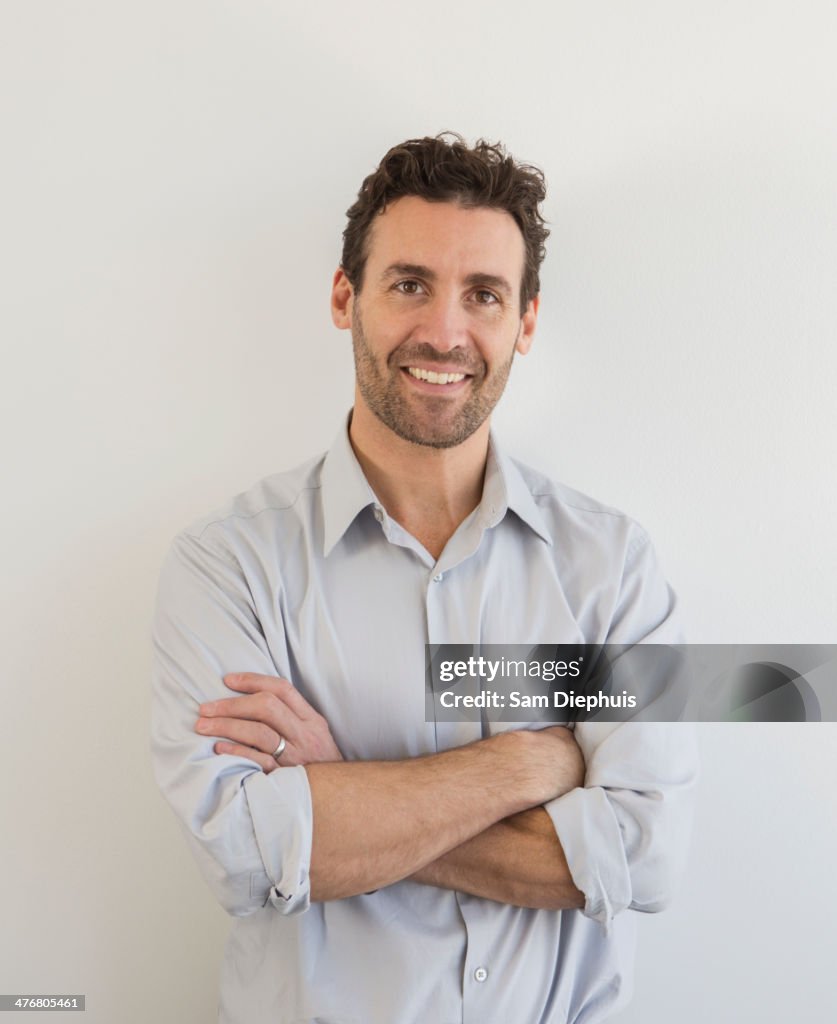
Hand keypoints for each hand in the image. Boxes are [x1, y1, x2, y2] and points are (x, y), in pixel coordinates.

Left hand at [195, 673, 343, 772]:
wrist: (340, 797)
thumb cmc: (320, 763)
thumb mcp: (315, 734)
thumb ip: (292, 716)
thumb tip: (254, 697)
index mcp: (311, 719)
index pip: (282, 689)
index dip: (253, 681)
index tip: (228, 680)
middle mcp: (304, 735)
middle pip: (266, 707)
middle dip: (232, 704)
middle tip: (206, 708)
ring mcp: (295, 757)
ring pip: (259, 732)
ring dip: (227, 725)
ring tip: (203, 725)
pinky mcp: (284, 779)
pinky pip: (257, 761)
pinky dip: (236, 751)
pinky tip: (218, 747)